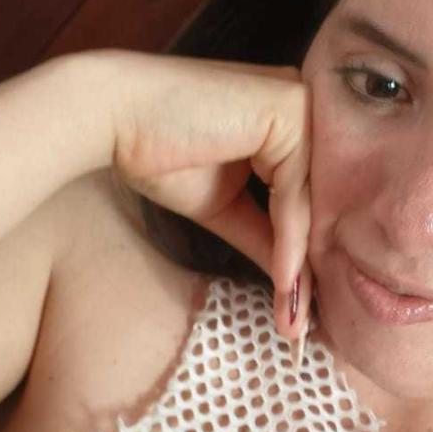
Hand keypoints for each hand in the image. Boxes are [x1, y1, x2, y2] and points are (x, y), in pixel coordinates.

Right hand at [108, 51, 311, 340]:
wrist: (114, 117)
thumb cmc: (158, 152)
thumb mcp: (223, 206)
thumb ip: (263, 236)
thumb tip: (293, 286)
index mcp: (289, 121)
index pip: (309, 198)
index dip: (304, 258)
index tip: (297, 311)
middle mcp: (304, 106)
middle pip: (318, 202)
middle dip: (310, 269)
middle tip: (302, 327)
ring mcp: (300, 104)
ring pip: (312, 202)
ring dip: (301, 265)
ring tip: (294, 316)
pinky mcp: (290, 109)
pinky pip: (297, 190)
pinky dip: (291, 240)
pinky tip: (283, 279)